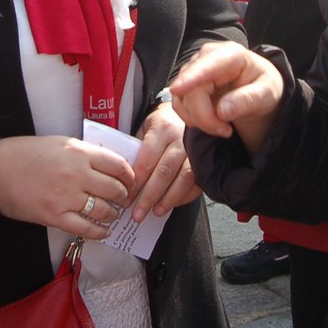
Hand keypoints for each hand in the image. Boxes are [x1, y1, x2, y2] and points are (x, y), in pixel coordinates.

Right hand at [0, 136, 137, 239]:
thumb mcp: (59, 143)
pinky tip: (104, 232)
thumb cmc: (24, 154)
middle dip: (124, 196)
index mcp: (78, 152)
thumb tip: (107, 166)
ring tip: (112, 214)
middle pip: (115, 189)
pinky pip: (86, 229)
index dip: (130, 175)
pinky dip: (100, 232)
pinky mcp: (54, 216)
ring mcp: (66, 197)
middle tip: (123, 199)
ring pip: (104, 210)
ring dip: (113, 214)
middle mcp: (76, 174)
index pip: (117, 165)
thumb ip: (83, 154)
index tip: (131, 181)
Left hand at [127, 104, 200, 221]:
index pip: (146, 160)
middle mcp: (181, 138)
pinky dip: (184, 197)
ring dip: (169, 199)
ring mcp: (197, 150)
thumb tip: (120, 180)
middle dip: (149, 196)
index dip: (135, 182)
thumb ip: (135, 151)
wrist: (187, 113)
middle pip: (164, 172)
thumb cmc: (160, 127)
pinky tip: (172, 205)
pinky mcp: (207, 162)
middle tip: (137, 214)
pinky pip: (197, 183)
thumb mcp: (143, 130)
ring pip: (184, 179)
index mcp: (161, 129)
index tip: (126, 198)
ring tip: (155, 212)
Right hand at [165, 42, 284, 153]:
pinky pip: (179, 105)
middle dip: (205, 117)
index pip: (207, 65)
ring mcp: (194, 70)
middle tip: (226, 132)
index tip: (177, 89)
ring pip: (182, 99)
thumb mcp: (268, 94)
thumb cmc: (264, 87)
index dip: (191, 77)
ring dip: (199, 120)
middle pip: (191, 88)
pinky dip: (193, 119)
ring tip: (223, 127)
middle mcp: (208, 57)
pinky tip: (211, 122)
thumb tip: (222, 111)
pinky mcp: (187, 84)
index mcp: (231, 55)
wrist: (257, 90)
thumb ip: (248, 100)